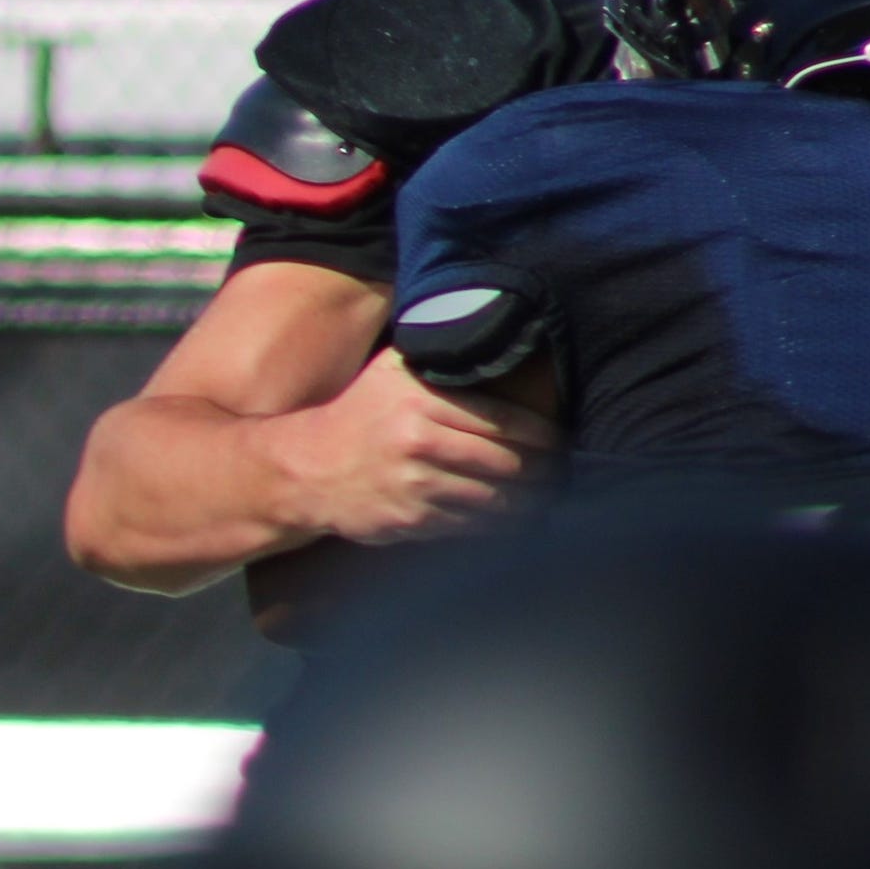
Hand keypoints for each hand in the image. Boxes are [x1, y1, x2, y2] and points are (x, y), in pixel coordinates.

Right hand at [271, 349, 557, 544]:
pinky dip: (498, 527)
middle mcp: (419, 443)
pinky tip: (513, 521)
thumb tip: (498, 342)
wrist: (307, 467)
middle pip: (508, 464)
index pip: (506, 422)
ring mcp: (414, 487)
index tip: (562, 444)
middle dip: (545, 474)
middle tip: (562, 476)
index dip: (545, 438)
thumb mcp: (391, 371)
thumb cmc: (360, 413)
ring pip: (495, 501)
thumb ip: (439, 359)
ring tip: (546, 500)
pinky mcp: (409, 521)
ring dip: (529, 505)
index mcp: (421, 401)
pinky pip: (470, 527)